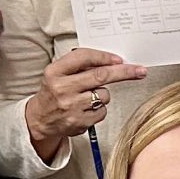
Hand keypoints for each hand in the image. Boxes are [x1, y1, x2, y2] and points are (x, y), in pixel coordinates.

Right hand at [25, 45, 147, 153]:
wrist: (39, 119)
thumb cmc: (53, 92)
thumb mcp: (58, 73)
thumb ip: (79, 65)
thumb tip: (112, 61)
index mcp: (55, 72)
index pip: (84, 57)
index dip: (104, 57)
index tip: (119, 59)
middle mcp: (62, 88)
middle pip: (101, 76)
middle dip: (124, 72)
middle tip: (140, 70)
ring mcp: (71, 106)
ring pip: (104, 95)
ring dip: (103, 94)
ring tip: (87, 97)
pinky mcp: (79, 122)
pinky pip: (102, 111)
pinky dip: (99, 109)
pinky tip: (86, 109)